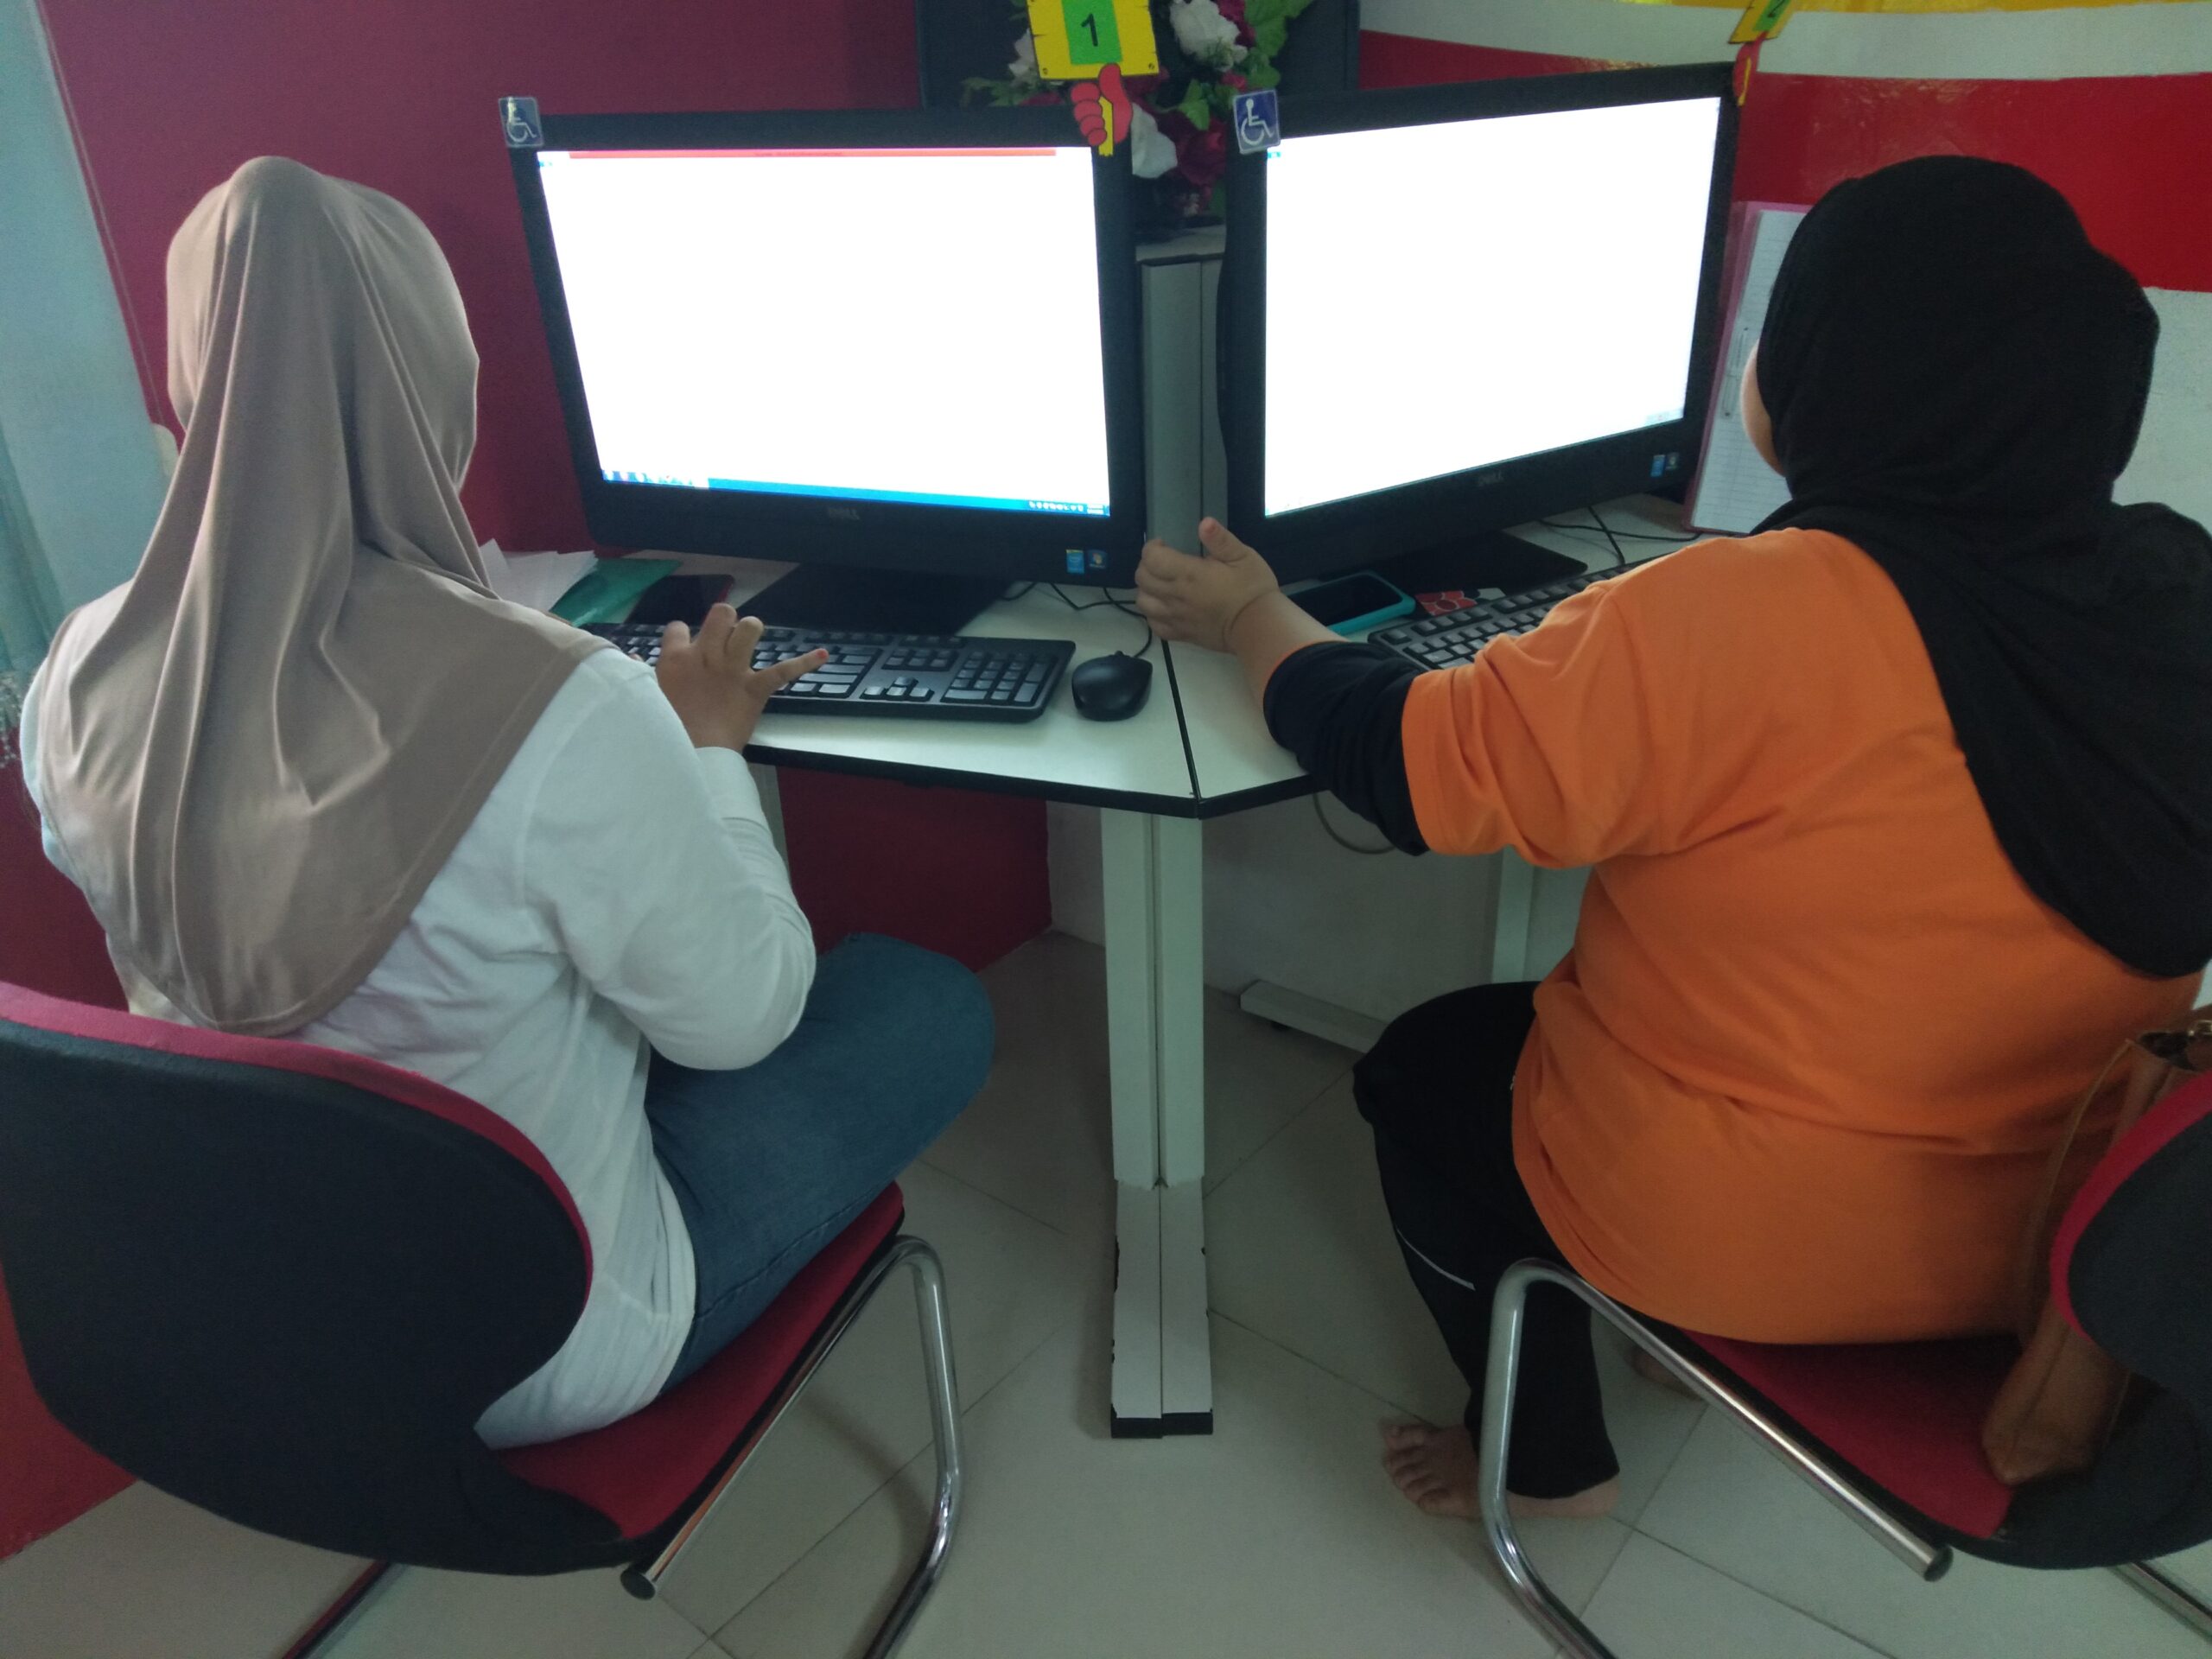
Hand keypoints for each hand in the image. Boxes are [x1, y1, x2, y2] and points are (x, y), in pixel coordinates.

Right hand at [652, 604, 825, 751]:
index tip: (686, 649)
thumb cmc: (667, 728)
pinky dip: (804, 663)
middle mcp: (706, 656)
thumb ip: (639, 675)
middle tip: (724, 636)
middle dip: (725, 620)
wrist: (694, 753)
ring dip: (751, 630)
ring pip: (748, 629)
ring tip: (750, 637)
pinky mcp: (755, 688)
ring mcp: (733, 670)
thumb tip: (629, 659)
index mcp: (676, 658)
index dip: (684, 635)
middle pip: (720, 615)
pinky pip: (784, 670)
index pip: (679, 627)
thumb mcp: (647, 698)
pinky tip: (822, 655)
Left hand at [1134, 519, 1281, 653]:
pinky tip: (1165, 606)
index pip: (1151, 558)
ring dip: (1147, 589)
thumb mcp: (1243, 557)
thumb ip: (1220, 540)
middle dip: (1148, 565)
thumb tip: (1204, 523)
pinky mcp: (1181, 634)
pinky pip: (1154, 625)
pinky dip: (1153, 614)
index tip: (1166, 544)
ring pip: (1143, 602)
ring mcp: (1176, 618)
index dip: (1152, 547)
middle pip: (1142, 578)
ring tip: (1162, 583)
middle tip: (1165, 561)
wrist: (1259, 628)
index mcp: (1189, 574)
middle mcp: (1176, 596)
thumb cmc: (1252, 589)